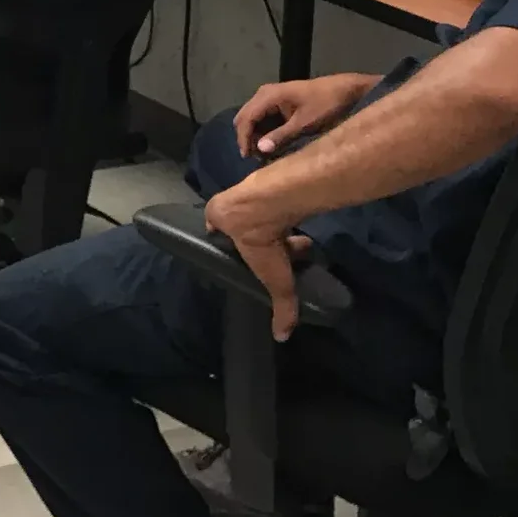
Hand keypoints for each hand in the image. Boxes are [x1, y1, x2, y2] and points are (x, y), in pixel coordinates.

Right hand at [206, 184, 312, 341]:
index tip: (246, 252)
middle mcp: (229, 202)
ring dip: (277, 225)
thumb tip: (282, 337)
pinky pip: (278, 198)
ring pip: (261, 209)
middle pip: (241, 219)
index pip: (215, 227)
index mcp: (218, 219)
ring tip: (299, 241)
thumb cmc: (260, 241)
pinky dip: (288, 212)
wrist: (272, 206)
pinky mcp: (272, 179)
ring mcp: (249, 188)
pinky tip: (302, 224)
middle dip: (260, 235)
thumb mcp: (270, 278)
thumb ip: (280, 305)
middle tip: (280, 251)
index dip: (230, 239)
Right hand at [233, 73, 369, 157]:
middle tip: (256, 157)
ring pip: (252, 118)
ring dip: (256, 135)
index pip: (246, 118)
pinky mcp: (278, 101)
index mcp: (269, 96)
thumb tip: (259, 150)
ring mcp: (271, 96)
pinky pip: (263, 117)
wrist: (345, 90)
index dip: (244, 139)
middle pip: (245, 117)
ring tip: (266, 153)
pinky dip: (264, 130)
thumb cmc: (326, 105)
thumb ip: (281, 136)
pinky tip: (273, 143)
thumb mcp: (305, 123)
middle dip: (247, 138)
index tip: (248, 157)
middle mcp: (265, 93)